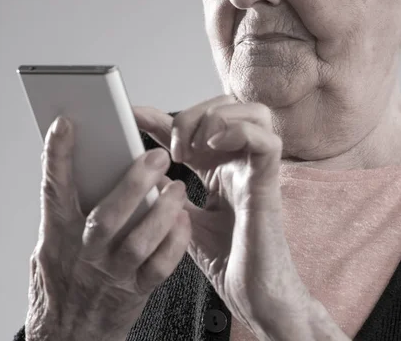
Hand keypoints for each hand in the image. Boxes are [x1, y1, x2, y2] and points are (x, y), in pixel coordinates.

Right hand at [25, 116, 190, 340]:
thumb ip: (70, 206)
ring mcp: (111, 274)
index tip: (67, 125)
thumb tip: (84, 161)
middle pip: (108, 216)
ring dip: (162, 211)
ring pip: (139, 241)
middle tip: (155, 156)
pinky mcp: (135, 291)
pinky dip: (175, 242)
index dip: (57, 156)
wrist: (68, 337)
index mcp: (60, 234)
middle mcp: (85, 254)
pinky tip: (182, 221)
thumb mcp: (54, 240)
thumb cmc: (63, 279)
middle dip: (133, 183)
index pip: (54, 190)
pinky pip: (160, 266)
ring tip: (175, 187)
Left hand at [133, 96, 310, 337]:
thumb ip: (170, 195)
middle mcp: (241, 161)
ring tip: (194, 148)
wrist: (253, 294)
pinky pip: (267, 140)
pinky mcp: (268, 183)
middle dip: (193, 114)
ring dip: (216, 119)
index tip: (132, 115)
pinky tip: (213, 147)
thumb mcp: (184, 218)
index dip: (162, 115)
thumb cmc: (228, 258)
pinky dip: (239, 132)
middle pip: (227, 106)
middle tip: (174, 147)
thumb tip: (146, 175)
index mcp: (221, 166)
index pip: (195, 125)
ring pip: (253, 112)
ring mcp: (256, 168)